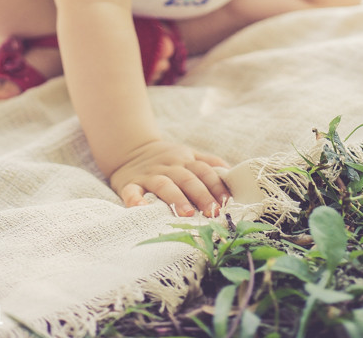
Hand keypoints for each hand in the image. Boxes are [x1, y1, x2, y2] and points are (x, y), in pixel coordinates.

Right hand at [109, 139, 230, 216]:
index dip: (217, 185)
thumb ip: (209, 163)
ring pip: (164, 184)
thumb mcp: (188, 154)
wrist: (130, 149)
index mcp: (185, 160)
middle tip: (213, 212)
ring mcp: (149, 175)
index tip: (227, 202)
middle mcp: (169, 166)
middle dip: (202, 195)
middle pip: (188, 178)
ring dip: (176, 198)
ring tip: (186, 214)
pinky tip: (140, 208)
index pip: (204, 171)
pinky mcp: (130, 183)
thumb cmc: (166, 159)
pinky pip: (131, 191)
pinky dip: (135, 199)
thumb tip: (233, 175)